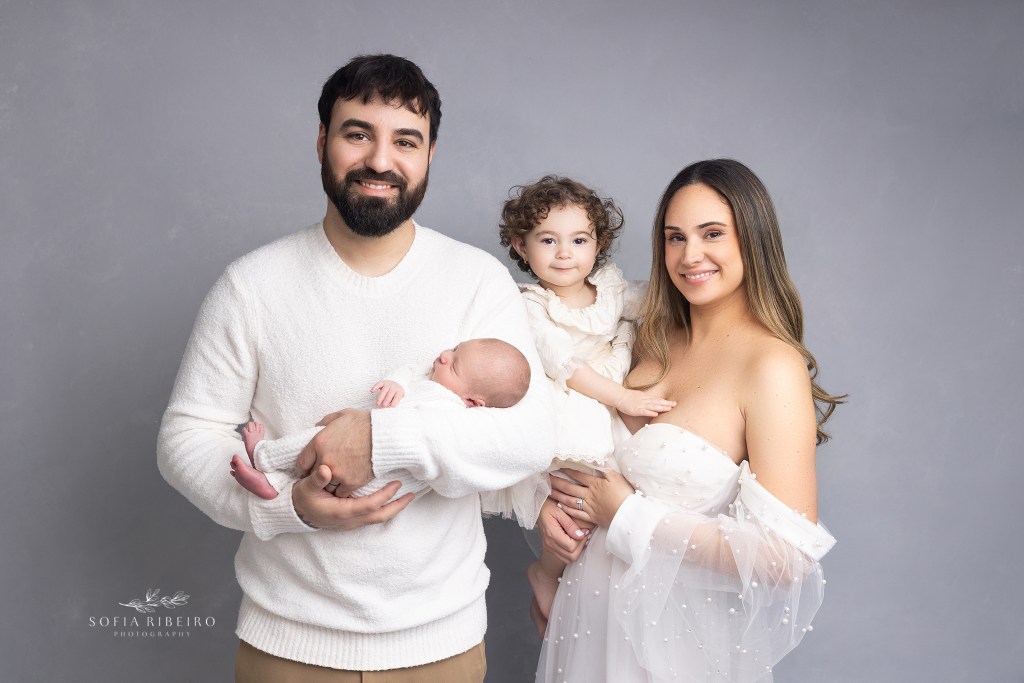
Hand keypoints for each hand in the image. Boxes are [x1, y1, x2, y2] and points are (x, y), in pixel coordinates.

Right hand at [292, 464, 413, 529]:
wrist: (295, 513)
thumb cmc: (302, 498)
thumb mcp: (306, 487)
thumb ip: (316, 478)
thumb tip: (326, 470)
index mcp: (341, 512)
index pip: (370, 506)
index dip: (385, 495)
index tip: (397, 483)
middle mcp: (349, 520)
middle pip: (380, 517)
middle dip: (397, 506)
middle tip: (412, 494)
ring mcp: (351, 523)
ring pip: (378, 519)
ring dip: (394, 508)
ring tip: (407, 497)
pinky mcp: (351, 521)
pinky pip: (373, 517)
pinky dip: (385, 509)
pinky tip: (391, 500)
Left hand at [296, 409, 372, 495]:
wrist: (387, 435)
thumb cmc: (366, 423)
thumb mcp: (342, 415)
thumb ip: (325, 422)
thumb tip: (316, 427)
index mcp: (319, 443)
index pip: (302, 463)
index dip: (305, 467)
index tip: (310, 468)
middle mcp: (325, 460)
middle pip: (313, 476)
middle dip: (318, 476)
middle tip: (324, 475)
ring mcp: (338, 473)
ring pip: (327, 486)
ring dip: (331, 484)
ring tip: (337, 480)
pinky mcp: (351, 482)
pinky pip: (341, 492)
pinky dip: (344, 489)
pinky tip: (348, 484)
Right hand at [371, 380, 404, 407]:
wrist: (396, 383)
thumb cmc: (397, 393)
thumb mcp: (399, 397)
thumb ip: (395, 401)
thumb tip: (389, 408)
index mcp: (399, 391)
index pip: (397, 397)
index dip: (394, 402)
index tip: (390, 407)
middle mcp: (394, 387)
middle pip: (390, 394)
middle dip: (386, 401)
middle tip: (383, 406)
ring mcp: (388, 384)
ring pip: (384, 390)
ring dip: (380, 397)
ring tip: (377, 403)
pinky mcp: (382, 382)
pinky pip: (378, 384)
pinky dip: (374, 387)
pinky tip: (371, 391)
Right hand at [536, 498, 588, 563]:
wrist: (538, 507)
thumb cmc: (548, 506)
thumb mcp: (560, 510)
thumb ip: (570, 524)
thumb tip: (580, 535)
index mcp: (551, 533)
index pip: (571, 546)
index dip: (581, 540)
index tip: (584, 531)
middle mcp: (549, 543)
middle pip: (571, 555)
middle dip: (581, 546)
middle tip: (584, 534)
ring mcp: (549, 547)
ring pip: (569, 559)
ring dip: (577, 550)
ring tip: (579, 538)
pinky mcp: (550, 548)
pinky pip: (564, 557)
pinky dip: (571, 553)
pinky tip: (574, 542)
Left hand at [549, 468, 633, 528]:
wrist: (628, 515)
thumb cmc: (625, 494)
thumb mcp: (616, 477)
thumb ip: (605, 469)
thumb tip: (596, 461)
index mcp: (595, 484)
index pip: (579, 475)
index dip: (568, 470)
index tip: (558, 467)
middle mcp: (589, 495)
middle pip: (570, 487)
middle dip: (558, 482)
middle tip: (547, 478)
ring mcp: (589, 507)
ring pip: (570, 500)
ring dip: (559, 495)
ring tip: (550, 491)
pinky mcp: (592, 517)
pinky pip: (576, 514)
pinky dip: (568, 510)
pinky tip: (561, 507)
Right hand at [614, 389, 675, 417]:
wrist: (619, 396)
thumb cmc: (627, 397)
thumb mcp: (638, 396)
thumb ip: (644, 399)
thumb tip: (650, 401)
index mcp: (645, 397)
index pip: (657, 399)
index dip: (665, 401)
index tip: (672, 402)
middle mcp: (644, 400)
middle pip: (657, 402)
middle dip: (666, 403)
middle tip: (675, 404)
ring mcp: (641, 405)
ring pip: (653, 406)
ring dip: (661, 407)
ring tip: (669, 409)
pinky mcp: (636, 410)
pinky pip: (644, 411)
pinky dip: (650, 412)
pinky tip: (656, 414)